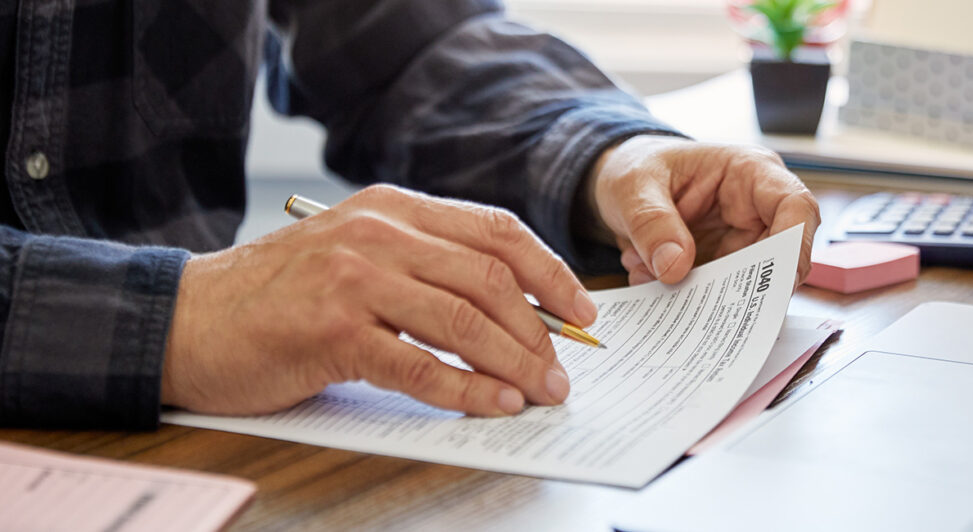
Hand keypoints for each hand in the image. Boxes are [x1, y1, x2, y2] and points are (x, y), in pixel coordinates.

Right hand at [162, 184, 596, 416]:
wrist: (189, 316)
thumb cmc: (279, 292)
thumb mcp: (355, 252)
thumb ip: (421, 265)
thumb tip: (506, 309)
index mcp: (391, 207)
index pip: (493, 230)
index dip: (548, 271)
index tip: (580, 308)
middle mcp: (377, 232)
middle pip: (488, 277)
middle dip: (540, 327)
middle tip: (564, 367)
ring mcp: (353, 278)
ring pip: (462, 319)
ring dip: (515, 360)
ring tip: (542, 390)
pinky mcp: (331, 330)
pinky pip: (418, 364)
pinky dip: (466, 389)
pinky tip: (494, 404)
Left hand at [585, 136, 819, 284]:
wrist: (619, 183)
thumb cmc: (636, 168)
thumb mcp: (633, 187)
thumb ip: (651, 223)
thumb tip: (675, 266)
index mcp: (748, 172)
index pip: (795, 206)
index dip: (796, 245)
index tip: (777, 281)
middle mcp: (753, 209)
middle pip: (777, 257)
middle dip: (742, 286)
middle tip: (701, 302)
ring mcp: (737, 241)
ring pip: (744, 284)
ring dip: (701, 294)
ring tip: (651, 276)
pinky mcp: (718, 266)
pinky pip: (714, 294)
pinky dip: (683, 297)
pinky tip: (647, 279)